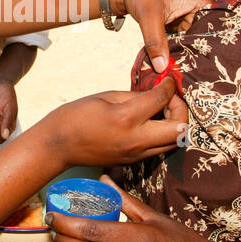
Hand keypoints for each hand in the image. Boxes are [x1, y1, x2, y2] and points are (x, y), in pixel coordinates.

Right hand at [38, 78, 186, 168]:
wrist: (59, 146)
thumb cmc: (77, 116)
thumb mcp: (107, 97)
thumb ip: (136, 95)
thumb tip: (157, 91)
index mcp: (126, 118)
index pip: (162, 99)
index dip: (169, 86)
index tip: (168, 79)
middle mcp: (136, 140)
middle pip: (180, 129)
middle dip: (181, 109)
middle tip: (171, 98)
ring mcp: (137, 154)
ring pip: (174, 143)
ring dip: (176, 124)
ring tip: (164, 110)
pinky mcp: (134, 161)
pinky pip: (160, 148)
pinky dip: (164, 134)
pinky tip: (153, 122)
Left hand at [110, 0, 209, 75]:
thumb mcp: (150, 16)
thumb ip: (156, 41)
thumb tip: (162, 69)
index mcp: (201, 2)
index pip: (213, 28)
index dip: (210, 48)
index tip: (206, 67)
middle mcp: (196, 11)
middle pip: (202, 38)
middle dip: (194, 55)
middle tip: (192, 75)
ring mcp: (185, 19)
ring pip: (188, 43)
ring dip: (182, 55)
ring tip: (182, 74)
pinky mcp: (174, 25)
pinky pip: (178, 42)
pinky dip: (173, 52)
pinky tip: (171, 66)